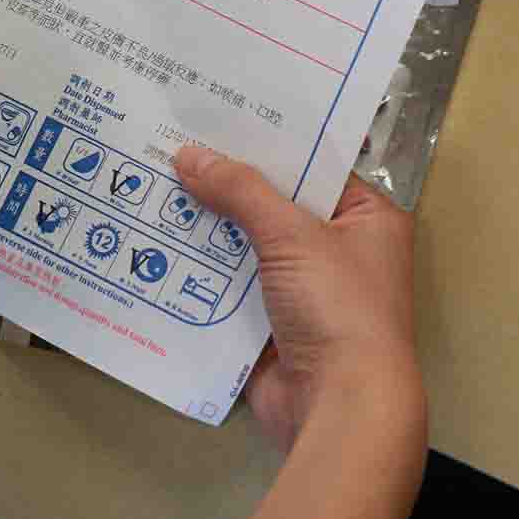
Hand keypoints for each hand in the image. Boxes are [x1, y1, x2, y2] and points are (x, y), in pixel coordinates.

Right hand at [173, 146, 421, 452]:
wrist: (338, 406)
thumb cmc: (338, 307)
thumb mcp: (292, 235)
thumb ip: (241, 191)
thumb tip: (188, 155)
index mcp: (367, 219)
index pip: (314, 165)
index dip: (268, 140)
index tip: (218, 113)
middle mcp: (339, 251)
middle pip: (274, 205)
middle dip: (226, 184)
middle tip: (171, 142)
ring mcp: (302, 291)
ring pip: (245, 247)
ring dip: (206, 227)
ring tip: (151, 184)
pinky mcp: (269, 325)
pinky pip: (227, 288)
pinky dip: (197, 272)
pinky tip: (154, 242)